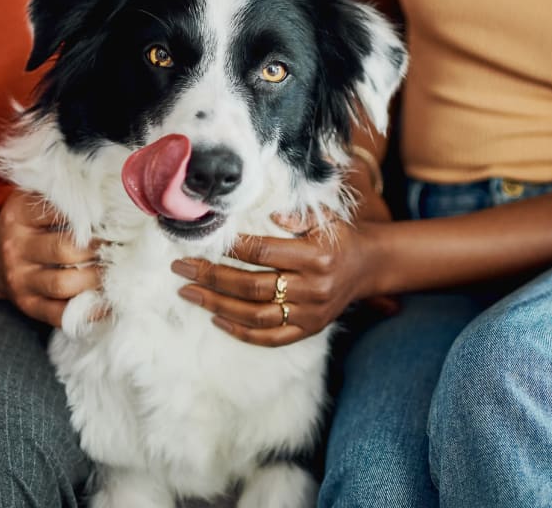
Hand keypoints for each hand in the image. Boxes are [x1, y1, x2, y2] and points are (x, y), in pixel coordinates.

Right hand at [0, 189, 104, 327]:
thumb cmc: (28, 225)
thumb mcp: (33, 200)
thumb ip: (63, 195)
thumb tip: (109, 196)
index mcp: (19, 215)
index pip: (59, 213)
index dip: (92, 216)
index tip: (116, 218)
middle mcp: (16, 247)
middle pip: (64, 250)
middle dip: (99, 250)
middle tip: (122, 246)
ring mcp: (20, 279)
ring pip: (62, 283)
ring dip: (95, 279)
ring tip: (117, 271)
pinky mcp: (28, 304)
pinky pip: (59, 314)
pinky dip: (86, 311)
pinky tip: (107, 302)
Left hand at [172, 212, 382, 346]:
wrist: (369, 266)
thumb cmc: (339, 237)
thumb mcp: (324, 217)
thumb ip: (296, 214)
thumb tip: (267, 213)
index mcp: (315, 256)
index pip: (263, 252)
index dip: (231, 248)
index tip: (204, 243)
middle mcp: (312, 288)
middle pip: (252, 286)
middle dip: (212, 277)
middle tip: (182, 269)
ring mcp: (310, 313)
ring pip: (255, 315)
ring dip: (217, 304)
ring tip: (189, 293)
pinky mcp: (309, 329)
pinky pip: (271, 337)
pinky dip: (241, 331)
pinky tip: (216, 319)